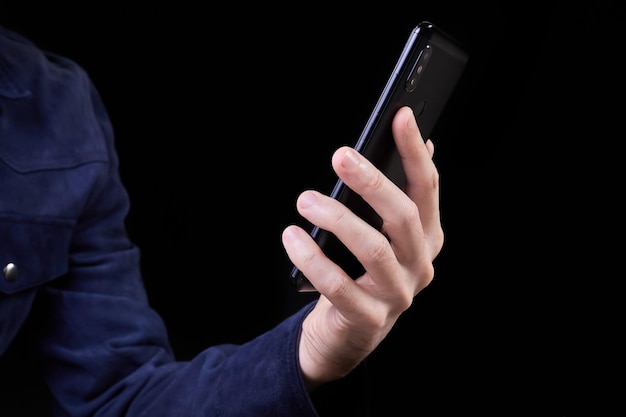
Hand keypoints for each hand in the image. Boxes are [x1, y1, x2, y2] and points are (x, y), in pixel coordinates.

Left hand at [281, 106, 443, 388]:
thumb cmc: (364, 272)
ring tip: (306, 200)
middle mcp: (419, 264)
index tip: (400, 116)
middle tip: (340, 157)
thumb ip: (398, 194)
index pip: (427, 189)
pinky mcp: (368, 318)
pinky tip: (292, 238)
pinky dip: (313, 259)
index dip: (414, 152)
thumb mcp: (384, 233)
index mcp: (427, 237)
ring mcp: (397, 294)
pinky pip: (339, 286)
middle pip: (403, 216)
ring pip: (374, 249)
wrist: (349, 333)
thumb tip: (422, 143)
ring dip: (338, 219)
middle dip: (372, 182)